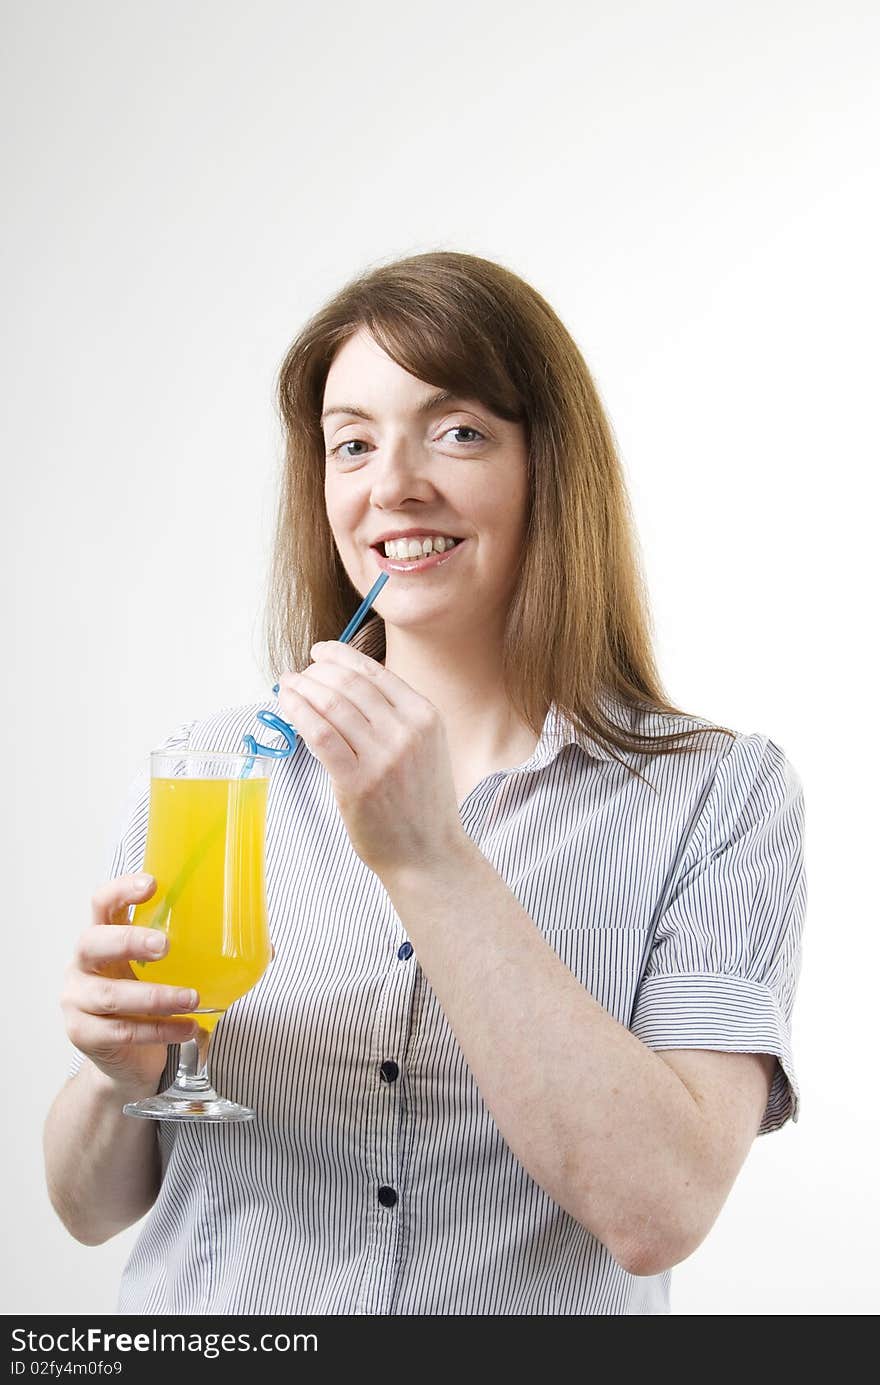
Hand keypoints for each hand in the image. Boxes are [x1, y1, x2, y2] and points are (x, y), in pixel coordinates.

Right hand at [61, 874, 199, 1096]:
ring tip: (193, 998)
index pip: (103, 902)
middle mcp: (83, 964)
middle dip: (130, 940)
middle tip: (165, 945)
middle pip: (93, 942)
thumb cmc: (150, 1005)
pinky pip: (121, 1031)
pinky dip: (158, 1031)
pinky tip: (187, 1029)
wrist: (127, 1064)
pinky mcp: (83, 1035)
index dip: (122, 890)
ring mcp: (77, 1000)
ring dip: (156, 996)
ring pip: (111, 995)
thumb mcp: (171, 972)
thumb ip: (206, 954)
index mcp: (105, 936)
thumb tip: (268, 947)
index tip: (152, 884)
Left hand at [276, 641, 467, 876]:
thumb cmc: (420, 802)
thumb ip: (395, 715)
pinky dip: (297, 714)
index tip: (319, 653)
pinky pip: (319, 735)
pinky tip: (286, 706)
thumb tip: (345, 683)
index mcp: (425, 716)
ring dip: (301, 689)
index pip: (373, 671)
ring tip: (287, 687)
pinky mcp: (356, 782)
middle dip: (316, 673)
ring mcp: (382, 757)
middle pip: (348, 684)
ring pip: (330, 705)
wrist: (428, 854)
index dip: (339, 656)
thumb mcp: (425, 746)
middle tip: (299, 676)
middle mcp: (407, 731)